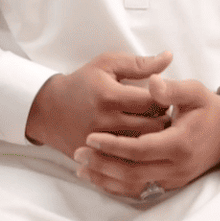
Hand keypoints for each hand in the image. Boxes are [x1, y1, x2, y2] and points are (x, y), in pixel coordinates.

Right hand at [25, 51, 172, 158]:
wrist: (50, 110)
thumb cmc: (83, 82)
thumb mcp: (108, 64)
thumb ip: (140, 63)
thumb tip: (169, 57)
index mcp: (111, 96)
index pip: (153, 102)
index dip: (165, 100)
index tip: (165, 97)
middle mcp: (107, 122)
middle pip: (152, 128)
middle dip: (164, 121)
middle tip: (166, 115)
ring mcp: (102, 144)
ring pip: (143, 148)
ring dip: (155, 139)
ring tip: (156, 129)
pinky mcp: (98, 158)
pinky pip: (128, 163)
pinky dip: (140, 156)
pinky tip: (142, 145)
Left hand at [73, 74, 219, 198]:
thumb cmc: (208, 107)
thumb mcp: (194, 91)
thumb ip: (171, 89)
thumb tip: (152, 82)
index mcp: (179, 143)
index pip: (139, 149)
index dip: (114, 145)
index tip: (91, 137)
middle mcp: (176, 166)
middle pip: (132, 171)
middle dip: (103, 163)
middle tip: (79, 153)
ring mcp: (174, 178)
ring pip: (134, 185)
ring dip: (106, 178)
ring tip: (82, 167)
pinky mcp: (171, 183)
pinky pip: (141, 190)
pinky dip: (118, 187)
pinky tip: (101, 179)